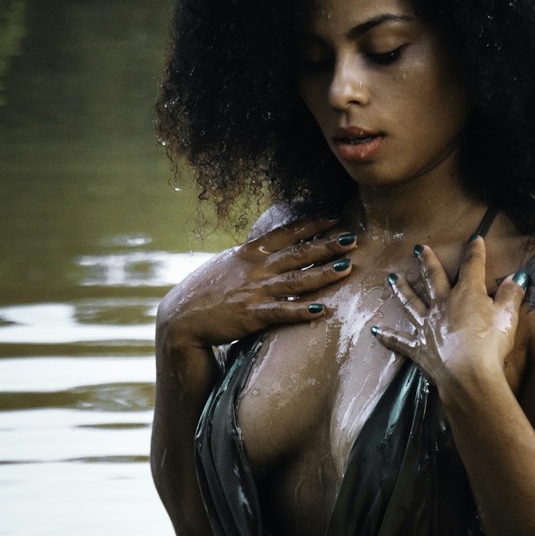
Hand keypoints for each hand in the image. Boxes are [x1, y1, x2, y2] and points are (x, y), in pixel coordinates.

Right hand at [157, 213, 354, 353]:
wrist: (180, 318)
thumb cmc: (204, 291)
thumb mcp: (227, 264)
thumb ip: (252, 256)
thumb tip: (271, 248)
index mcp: (249, 252)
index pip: (285, 233)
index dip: (311, 225)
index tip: (334, 217)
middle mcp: (255, 268)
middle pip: (298, 253)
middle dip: (327, 245)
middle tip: (353, 238)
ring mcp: (254, 291)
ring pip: (296, 280)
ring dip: (323, 273)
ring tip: (347, 267)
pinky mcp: (251, 316)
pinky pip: (281, 312)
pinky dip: (301, 310)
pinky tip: (322, 310)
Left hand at [372, 235, 527, 393]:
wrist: (468, 376)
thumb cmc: (490, 346)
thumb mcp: (508, 317)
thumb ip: (511, 295)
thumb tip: (517, 277)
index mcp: (466, 294)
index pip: (472, 266)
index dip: (474, 251)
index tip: (474, 239)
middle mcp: (442, 305)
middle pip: (433, 278)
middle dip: (427, 261)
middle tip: (417, 248)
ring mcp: (427, 326)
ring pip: (411, 303)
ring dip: (401, 290)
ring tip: (392, 278)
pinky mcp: (419, 348)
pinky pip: (400, 340)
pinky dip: (388, 335)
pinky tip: (376, 330)